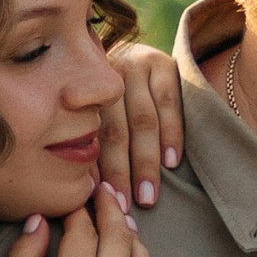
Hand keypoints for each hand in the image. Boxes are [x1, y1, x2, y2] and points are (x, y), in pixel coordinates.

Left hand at [98, 43, 184, 211]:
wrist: (136, 51)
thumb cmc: (111, 98)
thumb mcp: (95, 110)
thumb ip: (91, 139)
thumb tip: (89, 189)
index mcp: (84, 87)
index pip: (91, 134)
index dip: (96, 169)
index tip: (102, 200)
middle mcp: (107, 73)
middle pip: (115, 129)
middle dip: (121, 171)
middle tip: (126, 204)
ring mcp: (135, 64)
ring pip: (142, 120)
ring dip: (146, 161)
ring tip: (148, 194)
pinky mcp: (163, 63)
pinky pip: (168, 103)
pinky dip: (171, 134)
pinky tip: (171, 162)